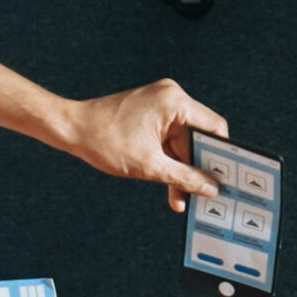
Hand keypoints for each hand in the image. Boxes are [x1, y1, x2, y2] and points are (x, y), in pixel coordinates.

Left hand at [54, 79, 229, 211]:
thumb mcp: (149, 166)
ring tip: (180, 198)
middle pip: (199, 138)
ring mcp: (161, 105)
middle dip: (198, 168)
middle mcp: (171, 97)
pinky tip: (170, 185)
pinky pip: (171, 141)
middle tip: (204, 195)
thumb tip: (212, 188)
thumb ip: (185, 178)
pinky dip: (170, 161)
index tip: (226, 178)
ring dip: (182, 170)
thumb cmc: (104, 141)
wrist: (70, 129)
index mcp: (174, 102)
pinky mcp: (152, 114)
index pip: (215, 128)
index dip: (222, 155)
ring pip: (184, 143)